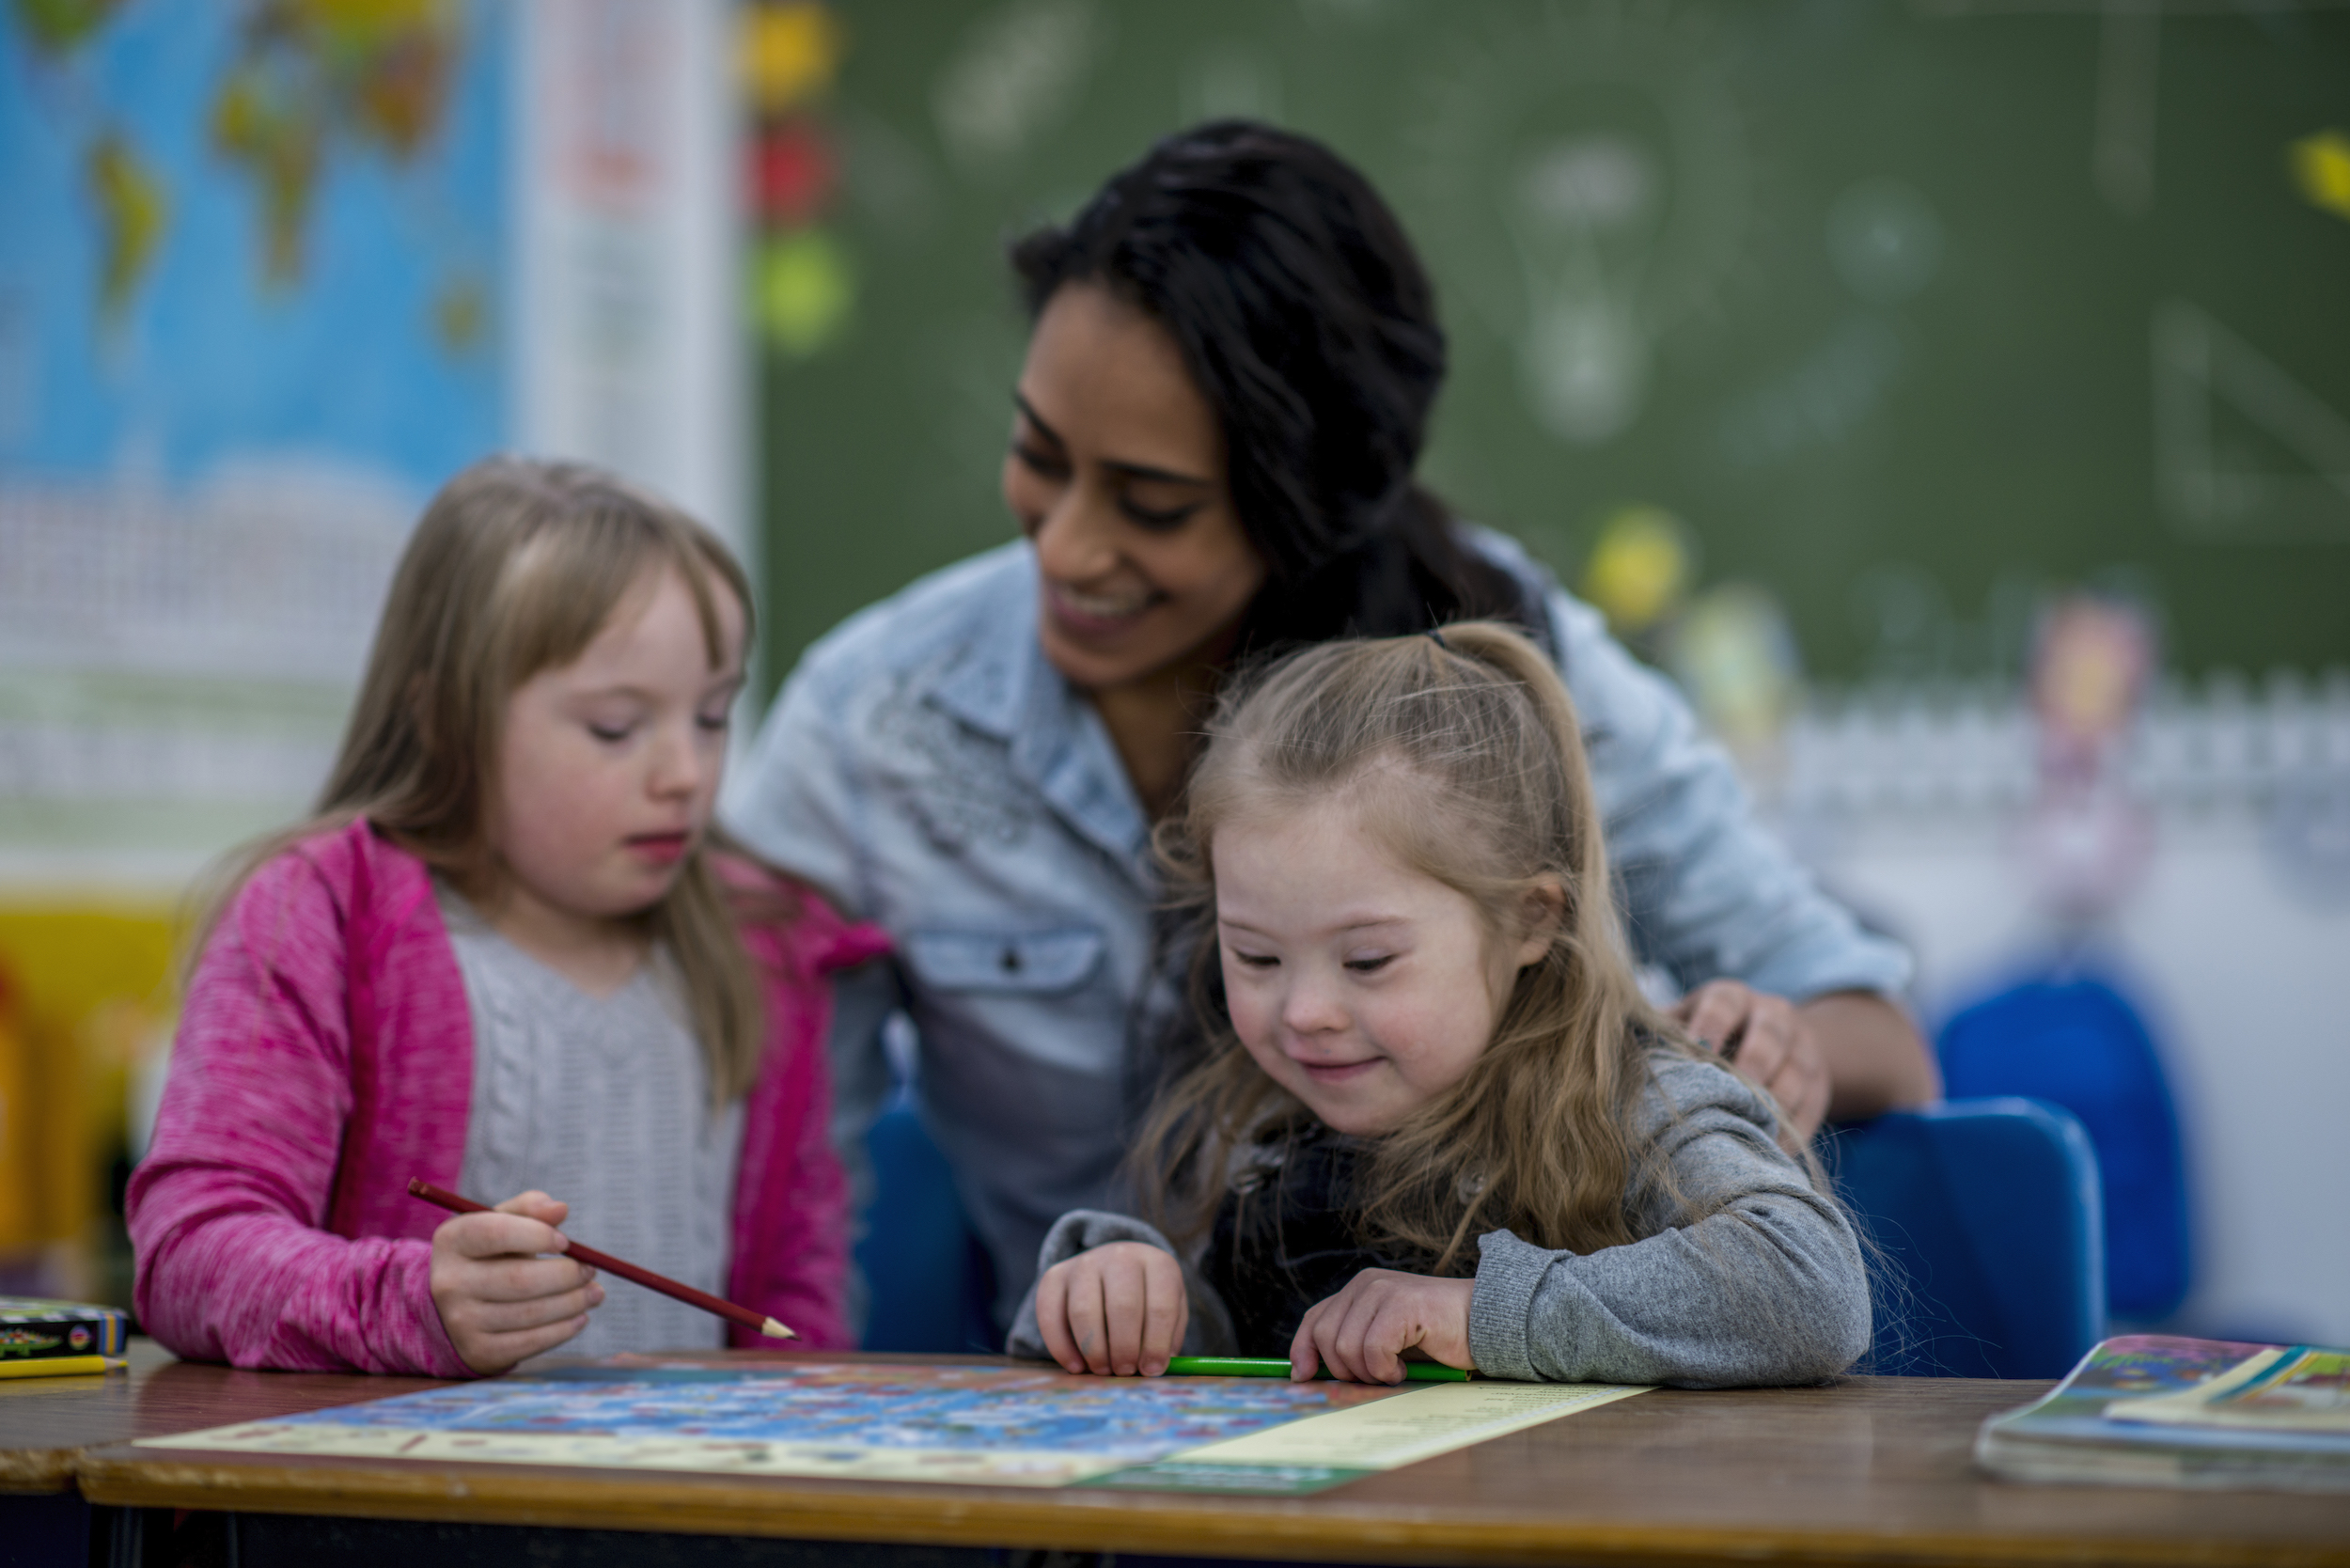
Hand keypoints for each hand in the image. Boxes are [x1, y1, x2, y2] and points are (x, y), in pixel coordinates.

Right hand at [428, 1190, 602, 1375]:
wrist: (453, 1309)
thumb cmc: (489, 1255)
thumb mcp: (499, 1224)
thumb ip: (529, 1209)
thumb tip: (561, 1209)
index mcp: (453, 1240)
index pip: (497, 1232)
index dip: (538, 1235)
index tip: (566, 1242)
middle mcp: (449, 1282)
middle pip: (520, 1278)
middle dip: (566, 1275)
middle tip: (590, 1271)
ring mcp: (460, 1321)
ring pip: (530, 1312)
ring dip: (573, 1303)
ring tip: (594, 1293)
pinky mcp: (478, 1351)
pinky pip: (529, 1342)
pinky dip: (562, 1330)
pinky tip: (580, 1318)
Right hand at [1033, 1242, 1188, 1375]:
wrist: (1116, 1268)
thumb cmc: (1148, 1298)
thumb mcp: (1171, 1311)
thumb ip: (1168, 1340)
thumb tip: (1154, 1371)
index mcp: (1157, 1264)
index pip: (1161, 1306)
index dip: (1156, 1344)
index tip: (1151, 1370)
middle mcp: (1121, 1256)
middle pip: (1122, 1306)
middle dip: (1124, 1348)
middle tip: (1125, 1372)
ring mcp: (1084, 1263)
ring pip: (1084, 1311)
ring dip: (1094, 1350)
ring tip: (1103, 1370)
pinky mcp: (1054, 1275)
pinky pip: (1051, 1315)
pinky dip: (1062, 1348)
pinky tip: (1077, 1366)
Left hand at [1290, 1269, 1474, 1383]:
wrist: (1484, 1324)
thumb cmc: (1435, 1338)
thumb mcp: (1385, 1340)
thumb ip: (1352, 1345)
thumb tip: (1308, 1373)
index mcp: (1358, 1290)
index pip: (1314, 1320)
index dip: (1303, 1350)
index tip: (1304, 1377)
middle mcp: (1366, 1285)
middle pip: (1325, 1337)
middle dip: (1345, 1370)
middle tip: (1376, 1377)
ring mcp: (1383, 1291)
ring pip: (1346, 1347)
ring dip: (1369, 1372)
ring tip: (1394, 1371)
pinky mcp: (1402, 1304)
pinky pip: (1373, 1348)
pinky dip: (1386, 1369)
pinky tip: (1404, 1369)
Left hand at [1673, 980, 1829, 1147]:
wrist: (1772, 1042)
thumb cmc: (1706, 1037)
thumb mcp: (1684, 1023)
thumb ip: (1657, 1034)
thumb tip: (1608, 1049)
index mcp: (1731, 996)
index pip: (1723, 1003)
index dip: (1709, 1026)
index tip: (1696, 1053)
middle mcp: (1772, 1014)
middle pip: (1769, 1035)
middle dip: (1751, 1066)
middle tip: (1732, 1097)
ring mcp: (1803, 1047)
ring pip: (1796, 1073)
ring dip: (1775, 1104)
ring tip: (1752, 1131)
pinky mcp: (1821, 1082)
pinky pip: (1812, 1107)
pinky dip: (1793, 1131)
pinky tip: (1772, 1151)